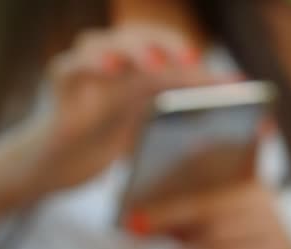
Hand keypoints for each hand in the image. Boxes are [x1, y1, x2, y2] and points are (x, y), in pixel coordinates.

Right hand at [13, 26, 220, 198]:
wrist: (58, 166)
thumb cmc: (105, 145)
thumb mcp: (150, 132)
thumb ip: (183, 118)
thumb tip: (232, 108)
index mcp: (136, 76)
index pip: (167, 55)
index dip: (195, 62)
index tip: (224, 77)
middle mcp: (112, 69)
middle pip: (136, 40)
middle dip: (165, 45)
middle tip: (190, 60)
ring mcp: (85, 77)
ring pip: (101, 43)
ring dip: (130, 49)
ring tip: (154, 64)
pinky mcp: (61, 93)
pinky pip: (68, 68)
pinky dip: (88, 64)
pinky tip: (111, 72)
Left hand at [125, 180, 290, 248]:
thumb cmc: (244, 240)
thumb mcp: (218, 220)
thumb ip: (188, 214)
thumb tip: (145, 216)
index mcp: (247, 177)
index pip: (208, 169)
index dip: (172, 180)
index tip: (143, 191)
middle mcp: (261, 195)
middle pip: (208, 201)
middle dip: (168, 212)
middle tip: (135, 222)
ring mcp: (271, 224)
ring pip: (217, 230)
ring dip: (180, 238)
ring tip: (150, 241)